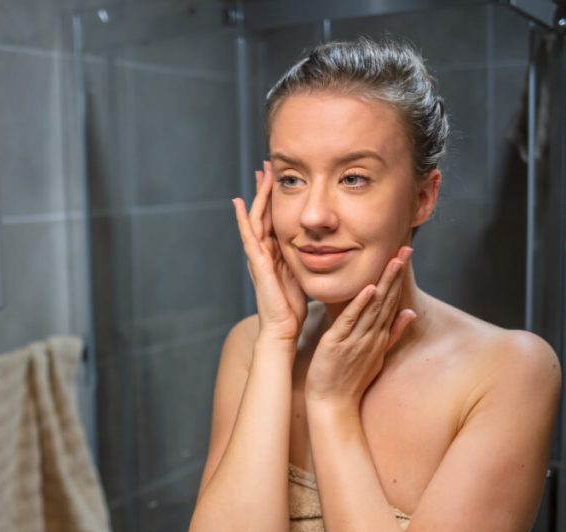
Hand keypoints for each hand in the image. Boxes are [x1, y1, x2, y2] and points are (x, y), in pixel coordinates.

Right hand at [233, 161, 306, 344]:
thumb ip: (308, 261)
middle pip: (263, 213)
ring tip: (259, 174)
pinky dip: (243, 220)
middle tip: (267, 166)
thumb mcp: (304, 276)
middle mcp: (264, 252)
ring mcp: (258, 257)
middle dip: (265, 190)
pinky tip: (240, 203)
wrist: (282, 330)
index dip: (277, 198)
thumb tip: (325, 249)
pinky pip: (248, 237)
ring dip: (258, 196)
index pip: (276, 219)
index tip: (283, 177)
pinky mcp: (256, 264)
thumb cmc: (293, 309)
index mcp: (276, 254)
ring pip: (256, 219)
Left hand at [304, 246, 416, 405]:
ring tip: (393, 261)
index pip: (392, 300)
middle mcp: (371, 335)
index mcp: (378, 335)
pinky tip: (369, 289)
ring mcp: (357, 339)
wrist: (334, 403)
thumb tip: (411, 313)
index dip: (399, 276)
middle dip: (396, 273)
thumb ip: (393, 333)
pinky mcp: (338, 344)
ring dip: (383, 283)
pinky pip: (350, 322)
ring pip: (373, 307)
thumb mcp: (377, 355)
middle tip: (406, 247)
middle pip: (387, 299)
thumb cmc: (351, 379)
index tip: (405, 254)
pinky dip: (360, 305)